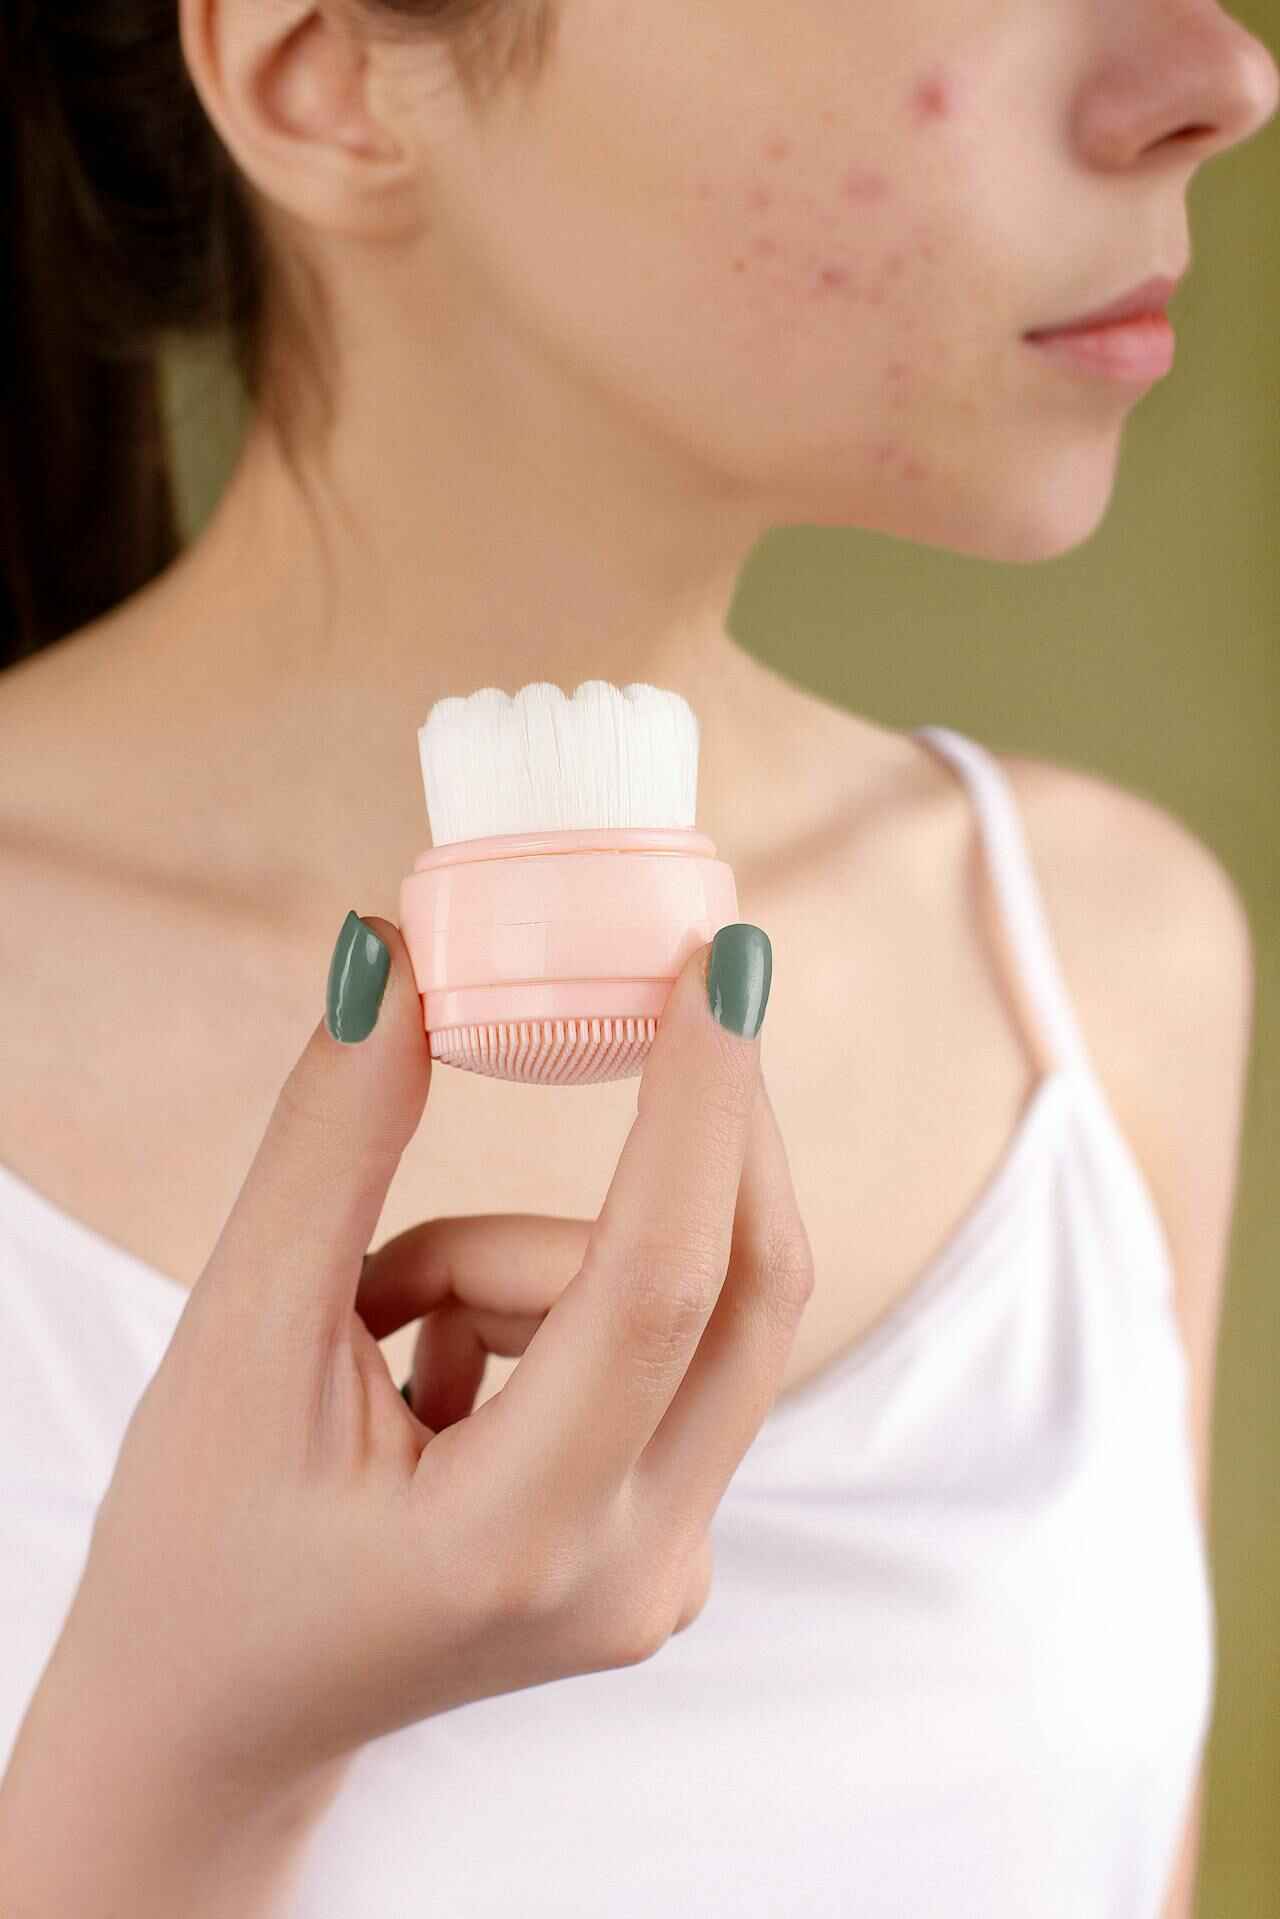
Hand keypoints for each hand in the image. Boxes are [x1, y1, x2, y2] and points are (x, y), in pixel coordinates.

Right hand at [28, 916, 812, 1807]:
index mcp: (520, 1538)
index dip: (699, 1104)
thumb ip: (331, 1145)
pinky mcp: (663, 1538)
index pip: (660, 1284)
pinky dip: (543, 1308)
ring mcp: (664, 1568)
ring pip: (670, 1309)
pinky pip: (651, 1351)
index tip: (726, 962)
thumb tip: (391, 958)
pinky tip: (428, 1375)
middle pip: (737, 1290)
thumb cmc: (202, 1548)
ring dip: (527, 1259)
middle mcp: (636, 1569)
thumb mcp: (239, 1341)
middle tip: (668, 986)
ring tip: (374, 1329)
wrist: (219, 1720)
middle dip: (701, 1127)